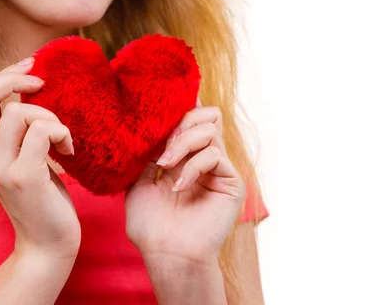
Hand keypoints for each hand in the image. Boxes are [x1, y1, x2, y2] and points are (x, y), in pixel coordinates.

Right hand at [0, 57, 79, 259]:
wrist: (48, 246)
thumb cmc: (43, 201)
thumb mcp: (22, 161)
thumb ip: (17, 134)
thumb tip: (29, 94)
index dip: (0, 77)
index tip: (31, 70)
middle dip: (12, 79)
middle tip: (42, 83)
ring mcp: (3, 168)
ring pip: (18, 112)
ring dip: (49, 116)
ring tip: (62, 138)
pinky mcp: (25, 177)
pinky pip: (41, 132)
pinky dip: (61, 132)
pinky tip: (68, 151)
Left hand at [125, 98, 245, 265]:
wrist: (167, 255)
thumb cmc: (151, 226)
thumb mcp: (139, 182)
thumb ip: (148, 155)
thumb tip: (151, 131)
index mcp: (184, 158)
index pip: (190, 120)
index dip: (174, 116)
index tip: (152, 129)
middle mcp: (204, 160)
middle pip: (208, 115)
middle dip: (182, 123)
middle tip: (164, 145)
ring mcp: (218, 170)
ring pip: (209, 130)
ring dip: (181, 144)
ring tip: (164, 165)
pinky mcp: (231, 182)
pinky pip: (214, 156)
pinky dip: (192, 166)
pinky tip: (178, 186)